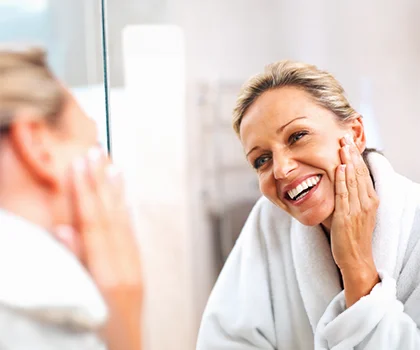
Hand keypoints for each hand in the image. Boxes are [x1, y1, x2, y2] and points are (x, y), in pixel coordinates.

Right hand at [54, 147, 142, 349]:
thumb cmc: (97, 336)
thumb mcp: (79, 302)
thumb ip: (72, 264)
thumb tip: (64, 229)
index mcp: (106, 273)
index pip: (93, 223)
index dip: (85, 192)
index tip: (79, 165)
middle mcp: (124, 266)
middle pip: (110, 216)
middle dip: (100, 183)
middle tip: (95, 153)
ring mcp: (134, 268)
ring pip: (123, 222)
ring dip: (116, 193)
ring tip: (113, 166)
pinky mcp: (138, 272)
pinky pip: (131, 236)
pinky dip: (125, 214)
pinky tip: (123, 200)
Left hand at [330, 135, 379, 305]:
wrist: (356, 259)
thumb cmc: (353, 237)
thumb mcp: (355, 214)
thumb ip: (350, 198)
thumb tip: (340, 182)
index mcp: (370, 201)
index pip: (363, 174)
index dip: (356, 157)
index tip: (349, 143)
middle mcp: (366, 203)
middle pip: (359, 173)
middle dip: (352, 154)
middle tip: (345, 137)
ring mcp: (357, 209)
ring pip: (353, 180)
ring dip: (347, 161)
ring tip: (343, 145)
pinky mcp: (346, 216)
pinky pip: (344, 194)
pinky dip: (343, 179)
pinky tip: (341, 167)